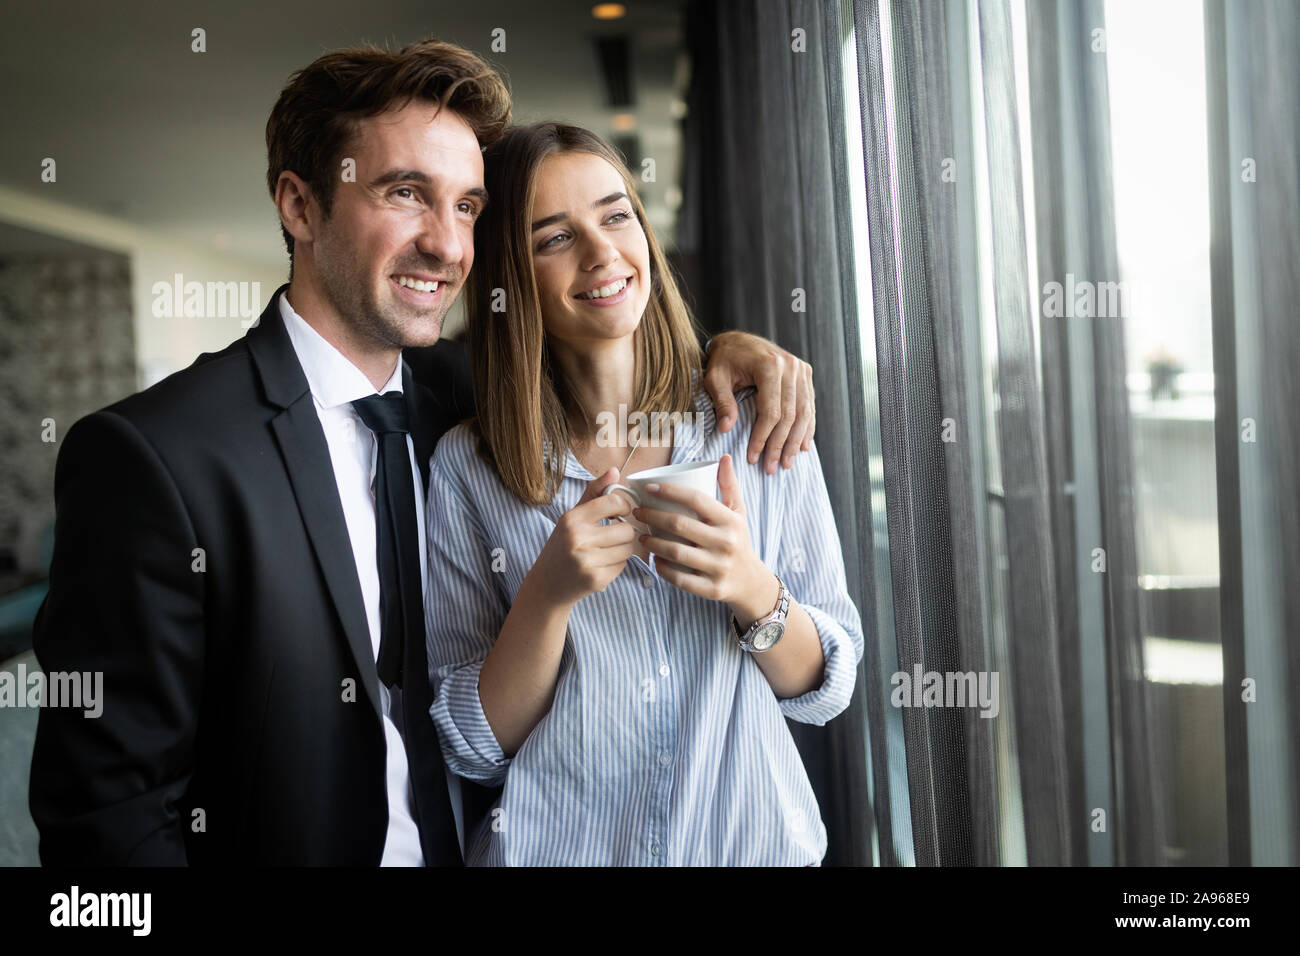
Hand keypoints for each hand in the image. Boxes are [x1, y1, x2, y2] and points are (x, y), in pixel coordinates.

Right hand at [528, 468, 637, 608]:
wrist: (546, 585)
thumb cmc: (562, 545)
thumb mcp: (572, 517)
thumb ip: (594, 492)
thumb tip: (615, 470)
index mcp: (572, 519)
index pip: (613, 502)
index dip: (623, 507)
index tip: (620, 513)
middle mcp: (578, 539)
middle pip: (626, 529)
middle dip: (623, 533)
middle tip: (612, 536)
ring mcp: (587, 561)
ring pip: (628, 549)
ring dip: (622, 550)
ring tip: (605, 551)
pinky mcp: (596, 580)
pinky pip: (623, 566)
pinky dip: (616, 565)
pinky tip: (601, 565)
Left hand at [633, 454, 779, 627]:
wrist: (751, 582)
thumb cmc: (738, 540)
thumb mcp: (738, 513)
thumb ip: (729, 485)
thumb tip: (723, 457)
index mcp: (731, 520)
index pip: (697, 499)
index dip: (670, 491)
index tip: (649, 489)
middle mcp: (726, 543)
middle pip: (679, 525)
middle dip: (652, 516)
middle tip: (638, 513)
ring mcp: (719, 567)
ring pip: (675, 552)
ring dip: (652, 543)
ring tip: (641, 536)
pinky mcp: (711, 589)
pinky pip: (679, 578)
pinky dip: (662, 568)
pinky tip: (654, 559)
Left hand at [702, 331, 814, 474]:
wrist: (738, 341)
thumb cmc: (725, 361)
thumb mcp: (715, 379)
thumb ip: (722, 402)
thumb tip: (726, 428)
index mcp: (769, 365)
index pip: (771, 411)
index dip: (763, 437)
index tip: (754, 457)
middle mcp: (790, 366)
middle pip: (790, 415)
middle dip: (780, 445)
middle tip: (771, 467)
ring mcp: (800, 369)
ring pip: (804, 412)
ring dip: (796, 441)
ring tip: (787, 462)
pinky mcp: (805, 373)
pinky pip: (809, 404)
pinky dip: (807, 427)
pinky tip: (803, 445)